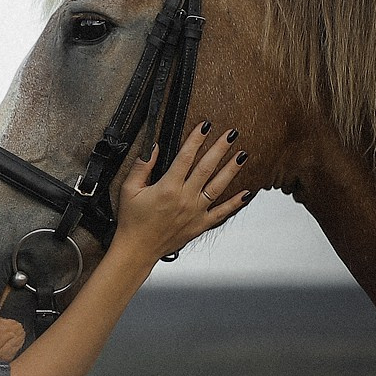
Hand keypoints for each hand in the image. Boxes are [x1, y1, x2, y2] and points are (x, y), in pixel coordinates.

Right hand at [110, 122, 250, 264]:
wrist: (137, 249)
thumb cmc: (132, 221)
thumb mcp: (129, 189)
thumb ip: (142, 166)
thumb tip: (154, 147)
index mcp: (168, 187)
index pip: (186, 157)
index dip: (196, 139)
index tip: (205, 126)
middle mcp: (185, 198)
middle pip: (207, 167)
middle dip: (220, 148)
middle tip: (231, 133)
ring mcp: (195, 212)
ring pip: (218, 186)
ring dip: (231, 169)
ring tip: (242, 154)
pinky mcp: (200, 225)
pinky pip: (222, 213)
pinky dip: (235, 203)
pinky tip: (247, 193)